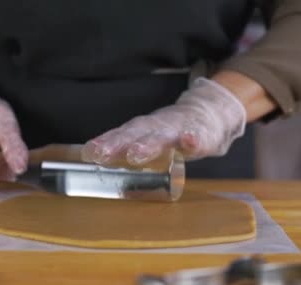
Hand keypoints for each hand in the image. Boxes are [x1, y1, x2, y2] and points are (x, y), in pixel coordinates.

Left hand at [82, 77, 246, 164]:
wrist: (210, 112)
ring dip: (149, 144)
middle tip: (103, 154)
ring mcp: (180, 129)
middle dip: (119, 144)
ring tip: (135, 154)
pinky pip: (198, 137)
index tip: (89, 152)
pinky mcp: (202, 135)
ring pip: (163, 136)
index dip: (105, 142)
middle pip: (136, 133)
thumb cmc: (171, 130)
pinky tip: (189, 143)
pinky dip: (193, 139)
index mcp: (143, 128)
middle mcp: (158, 126)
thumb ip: (124, 144)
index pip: (121, 134)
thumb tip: (90, 156)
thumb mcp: (147, 135)